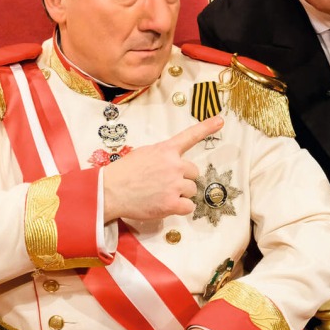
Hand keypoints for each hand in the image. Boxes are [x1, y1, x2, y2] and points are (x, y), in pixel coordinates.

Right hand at [103, 116, 223, 222]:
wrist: (109, 191)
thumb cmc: (123, 173)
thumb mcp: (143, 154)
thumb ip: (162, 156)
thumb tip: (171, 163)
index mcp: (166, 150)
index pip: (190, 136)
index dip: (207, 127)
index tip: (220, 121)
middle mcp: (174, 165)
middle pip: (193, 173)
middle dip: (183, 179)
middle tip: (164, 183)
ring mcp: (174, 184)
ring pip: (191, 190)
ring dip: (180, 194)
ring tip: (160, 194)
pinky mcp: (172, 203)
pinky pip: (188, 207)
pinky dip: (180, 208)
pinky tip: (165, 205)